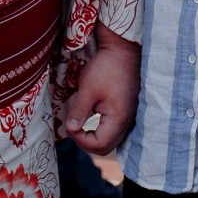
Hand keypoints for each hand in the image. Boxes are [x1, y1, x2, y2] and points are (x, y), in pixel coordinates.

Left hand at [64, 22, 139, 155]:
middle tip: (72, 126)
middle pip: (105, 147)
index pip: (99, 145)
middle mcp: (126, 122)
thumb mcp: (87, 89)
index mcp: (118, 119)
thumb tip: (70, 129)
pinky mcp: (125, 111)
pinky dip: (98, 128)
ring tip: (78, 120)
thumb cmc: (106, 67)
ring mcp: (127, 118)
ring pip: (109, 139)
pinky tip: (89, 115)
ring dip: (91, 135)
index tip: (69, 125)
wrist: (123, 50)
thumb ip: (79, 112)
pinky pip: (112, 129)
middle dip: (85, 141)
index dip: (81, 140)